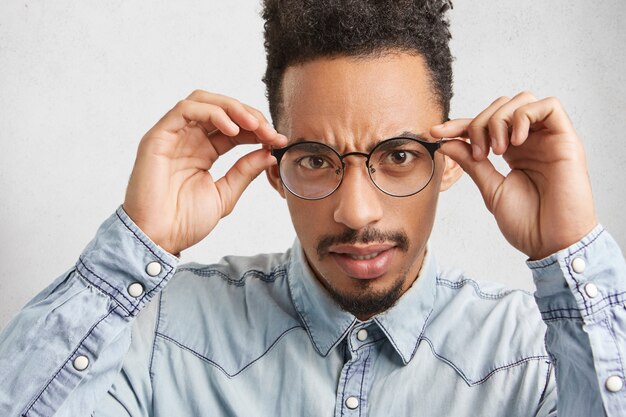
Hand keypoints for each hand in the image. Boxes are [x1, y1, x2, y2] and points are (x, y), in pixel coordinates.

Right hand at [123, 90, 286, 254]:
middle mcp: (188, 139)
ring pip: (203, 101)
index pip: (234, 128)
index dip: (258, 129)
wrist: (159, 238)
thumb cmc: (185, 222)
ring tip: (255, 125)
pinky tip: (232, 130)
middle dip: (250, 116)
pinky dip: (211, 112)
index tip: (278, 140)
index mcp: (203, 152)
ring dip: (233, 108)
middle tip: (270, 131)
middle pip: (221, 109)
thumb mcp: (225, 194)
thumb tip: (269, 154)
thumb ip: (245, 172)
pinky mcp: (158, 136)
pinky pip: (185, 109)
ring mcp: (172, 136)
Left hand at [430, 91, 596, 259]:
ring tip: (497, 151)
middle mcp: (531, 141)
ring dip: (500, 120)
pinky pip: (549, 106)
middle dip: (480, 123)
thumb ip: (472, 163)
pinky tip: (516, 142)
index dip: (459, 124)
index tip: (437, 133)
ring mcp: (549, 138)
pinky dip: (525, 116)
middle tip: (479, 154)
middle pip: (501, 106)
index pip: (483, 125)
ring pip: (522, 100)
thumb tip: (447, 142)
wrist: (553, 244)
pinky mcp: (567, 139)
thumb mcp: (491, 188)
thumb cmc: (528, 222)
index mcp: (513, 152)